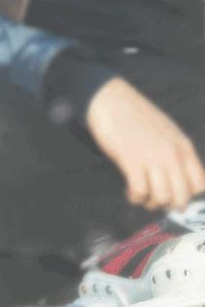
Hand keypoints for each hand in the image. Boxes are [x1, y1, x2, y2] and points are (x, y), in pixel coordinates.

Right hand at [86, 77, 204, 211]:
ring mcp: (152, 157)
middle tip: (156, 204)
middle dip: (168, 206)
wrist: (111, 100)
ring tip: (141, 198)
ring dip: (150, 204)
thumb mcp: (166, 132)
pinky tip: (130, 193)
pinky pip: (139, 191)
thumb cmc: (135, 116)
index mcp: (184, 146)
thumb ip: (176, 152)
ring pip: (162, 197)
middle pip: (182, 196)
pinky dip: (135, 197)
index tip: (174, 196)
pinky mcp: (131, 160)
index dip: (188, 196)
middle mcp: (172, 153)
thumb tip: (177, 177)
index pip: (199, 185)